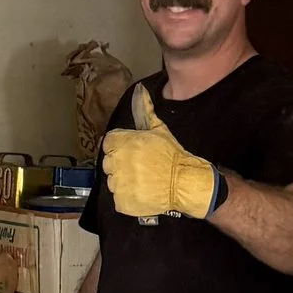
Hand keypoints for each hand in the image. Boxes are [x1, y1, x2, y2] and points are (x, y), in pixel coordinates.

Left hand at [100, 88, 220, 222]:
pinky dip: (128, 199)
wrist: (185, 182)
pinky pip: (118, 199)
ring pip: (112, 182)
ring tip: (142, 181)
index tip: (133, 153)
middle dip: (121, 165)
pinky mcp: (122, 201)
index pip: (109, 143)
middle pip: (108, 163)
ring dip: (124, 182)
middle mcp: (117, 162)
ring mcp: (119, 183)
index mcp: (123, 143)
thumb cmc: (172, 156)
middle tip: (140, 168)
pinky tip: (142, 193)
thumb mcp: (159, 129)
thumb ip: (145, 110)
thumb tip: (140, 90)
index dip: (121, 148)